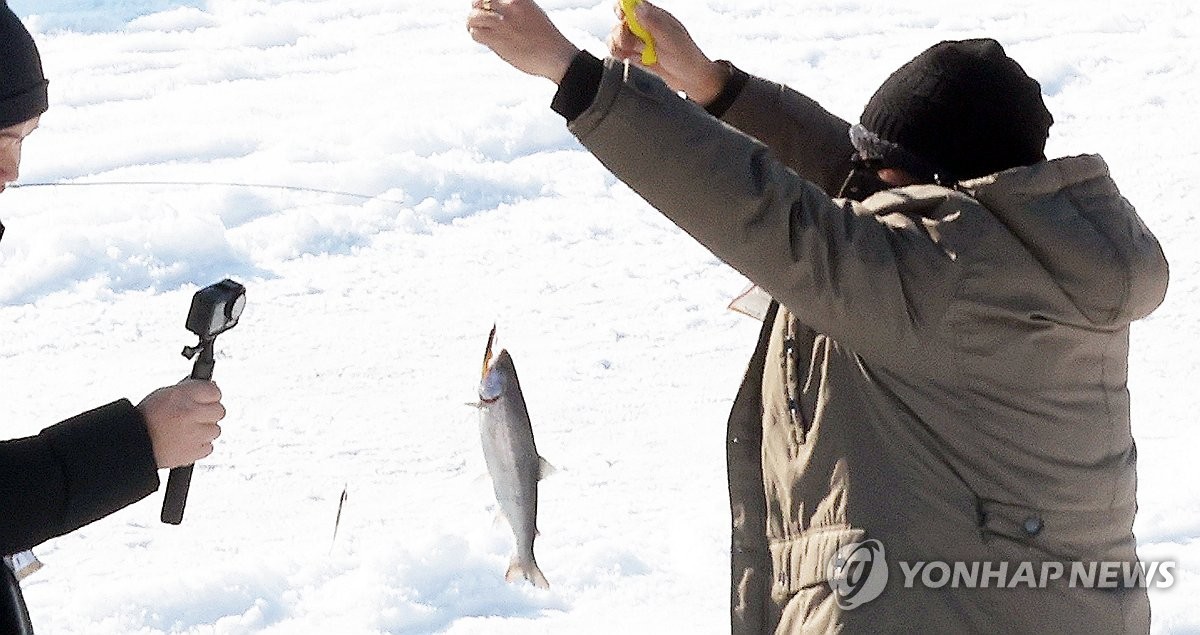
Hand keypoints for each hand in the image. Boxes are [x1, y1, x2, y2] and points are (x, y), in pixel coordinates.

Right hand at [137, 379, 225, 468]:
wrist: (133, 444)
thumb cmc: (146, 418)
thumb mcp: (165, 394)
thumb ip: (190, 390)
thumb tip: (211, 385)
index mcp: (182, 397)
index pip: (214, 391)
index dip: (210, 396)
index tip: (207, 399)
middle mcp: (190, 414)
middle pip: (219, 411)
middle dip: (209, 413)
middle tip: (196, 416)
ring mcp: (194, 434)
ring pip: (215, 430)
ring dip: (204, 430)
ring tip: (187, 430)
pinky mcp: (194, 452)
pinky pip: (208, 447)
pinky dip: (200, 445)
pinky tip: (186, 441)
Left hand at [466, 0, 580, 82]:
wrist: (556, 57)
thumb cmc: (547, 38)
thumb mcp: (533, 13)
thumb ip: (516, 9)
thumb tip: (497, 10)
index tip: (486, 5)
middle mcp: (511, 7)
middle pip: (480, 0)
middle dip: (476, 8)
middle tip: (479, 16)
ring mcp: (504, 24)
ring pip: (474, 16)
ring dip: (471, 22)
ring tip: (473, 27)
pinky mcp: (499, 40)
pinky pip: (476, 33)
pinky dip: (474, 34)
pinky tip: (480, 37)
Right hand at [607, 1, 730, 105]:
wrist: (690, 81)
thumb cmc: (687, 57)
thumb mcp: (671, 39)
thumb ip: (654, 23)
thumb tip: (637, 7)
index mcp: (654, 17)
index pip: (631, 4)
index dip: (622, 8)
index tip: (622, 17)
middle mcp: (644, 28)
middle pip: (619, 24)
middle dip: (621, 35)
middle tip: (635, 45)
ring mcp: (639, 42)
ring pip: (615, 39)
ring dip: (621, 48)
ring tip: (638, 55)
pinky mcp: (635, 56)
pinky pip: (618, 53)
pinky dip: (621, 57)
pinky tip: (634, 60)